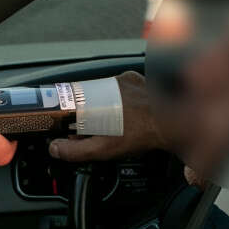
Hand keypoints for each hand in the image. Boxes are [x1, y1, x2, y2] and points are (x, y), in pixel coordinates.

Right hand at [48, 71, 166, 164]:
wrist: (173, 123)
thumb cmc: (139, 135)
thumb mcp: (103, 148)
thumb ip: (75, 150)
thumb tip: (55, 148)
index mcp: (96, 96)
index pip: (70, 97)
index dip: (67, 110)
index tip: (67, 121)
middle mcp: (108, 83)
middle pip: (87, 94)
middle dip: (87, 110)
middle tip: (93, 126)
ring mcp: (124, 79)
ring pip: (104, 90)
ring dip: (104, 103)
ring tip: (112, 121)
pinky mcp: (137, 79)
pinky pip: (121, 86)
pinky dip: (120, 97)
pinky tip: (125, 112)